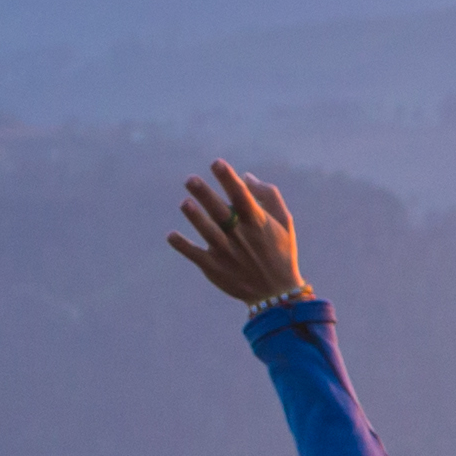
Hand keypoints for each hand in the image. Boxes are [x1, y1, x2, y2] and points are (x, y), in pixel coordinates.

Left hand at [169, 162, 306, 307]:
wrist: (276, 292)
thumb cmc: (280, 251)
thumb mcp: (284, 222)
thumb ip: (268, 196)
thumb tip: (245, 176)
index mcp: (258, 222)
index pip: (241, 197)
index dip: (228, 179)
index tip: (216, 163)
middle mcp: (241, 236)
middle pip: (220, 212)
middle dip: (205, 195)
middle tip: (190, 180)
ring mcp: (226, 253)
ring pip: (208, 232)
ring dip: (195, 218)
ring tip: (185, 203)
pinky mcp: (214, 268)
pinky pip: (196, 255)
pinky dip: (183, 246)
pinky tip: (171, 236)